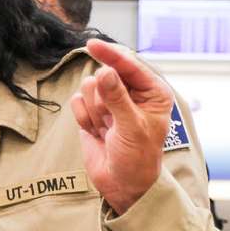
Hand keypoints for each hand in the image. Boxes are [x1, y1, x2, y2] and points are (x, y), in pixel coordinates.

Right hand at [71, 39, 173, 213]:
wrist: (122, 184)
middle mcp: (131, 91)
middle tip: (112, 122)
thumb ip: (117, 98)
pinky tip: (97, 132)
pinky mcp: (92, 111)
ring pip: (88, 87)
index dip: (111, 55)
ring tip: (106, 129)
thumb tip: (105, 71)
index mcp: (152, 91)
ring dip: (94, 111)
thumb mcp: (132, 127)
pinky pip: (77, 101)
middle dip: (103, 99)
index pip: (129, 64)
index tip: (93, 46)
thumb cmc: (138, 157)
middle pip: (104, 74)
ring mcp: (110, 101)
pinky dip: (84, 118)